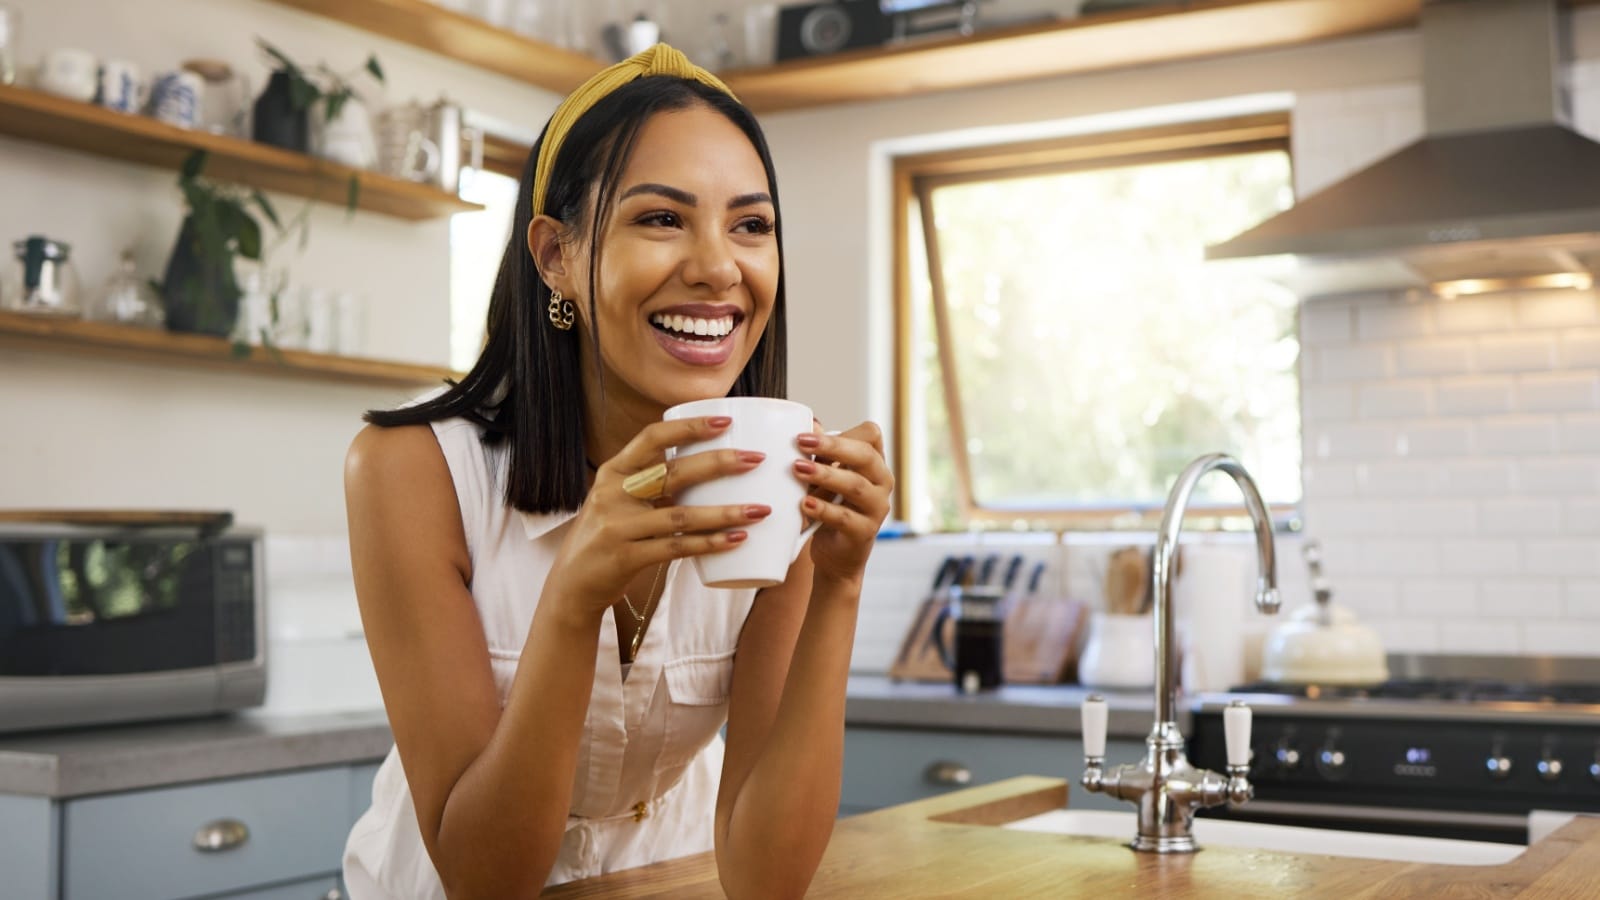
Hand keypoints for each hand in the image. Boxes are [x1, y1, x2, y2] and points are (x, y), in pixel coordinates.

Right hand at [547, 416, 770, 620]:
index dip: (688, 427)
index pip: (651, 438)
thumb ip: (651, 483)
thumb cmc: (608, 536)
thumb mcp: (618, 500)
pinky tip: (736, 540)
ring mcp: (619, 527)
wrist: (573, 584)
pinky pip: (676, 548)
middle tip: (755, 460)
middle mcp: (613, 494)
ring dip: (725, 512)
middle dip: (719, 463)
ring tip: (759, 510)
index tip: (724, 421)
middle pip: (674, 472)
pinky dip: (709, 544)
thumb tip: (706, 464)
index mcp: (613, 472)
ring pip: (681, 516)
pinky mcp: (626, 558)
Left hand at [792, 422, 893, 583]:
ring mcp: (877, 508)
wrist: (835, 555)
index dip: (843, 431)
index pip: (871, 435)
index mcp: (873, 463)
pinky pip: (845, 517)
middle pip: (865, 456)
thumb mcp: (821, 478)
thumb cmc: (828, 507)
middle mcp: (882, 482)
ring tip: (798, 470)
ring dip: (825, 475)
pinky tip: (804, 504)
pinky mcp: (865, 532)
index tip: (806, 434)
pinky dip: (823, 509)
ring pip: (855, 485)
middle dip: (832, 447)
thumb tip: (810, 424)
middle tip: (801, 443)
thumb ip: (818, 453)